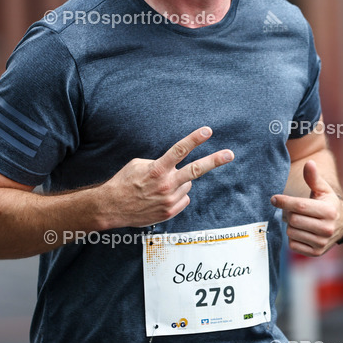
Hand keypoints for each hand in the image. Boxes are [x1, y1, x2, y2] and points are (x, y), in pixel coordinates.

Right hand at [98, 126, 233, 228]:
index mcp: (157, 169)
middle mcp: (166, 184)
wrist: (112, 207)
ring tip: (161, 186)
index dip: (195, 139)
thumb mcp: (138, 165)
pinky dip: (177, 195)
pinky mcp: (170, 212)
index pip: (180, 150)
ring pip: (188, 184)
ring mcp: (169, 200)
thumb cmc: (124, 182)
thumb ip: (160, 163)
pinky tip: (161, 196)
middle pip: (196, 170)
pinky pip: (184, 198)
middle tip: (230, 154)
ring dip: (180, 182)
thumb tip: (175, 166)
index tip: (207, 131)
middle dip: (215, 160)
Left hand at [271, 161, 342, 255]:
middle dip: (289, 213)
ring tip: (300, 220)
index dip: (284, 201)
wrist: (340, 225)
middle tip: (291, 209)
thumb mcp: (323, 189)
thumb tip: (309, 163)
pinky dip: (293, 237)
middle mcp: (327, 228)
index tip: (274, 199)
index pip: (299, 206)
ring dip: (291, 225)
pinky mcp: (316, 253)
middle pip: (293, 220)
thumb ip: (313, 177)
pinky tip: (302, 231)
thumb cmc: (327, 203)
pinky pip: (292, 244)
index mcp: (329, 211)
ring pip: (291, 232)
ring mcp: (321, 243)